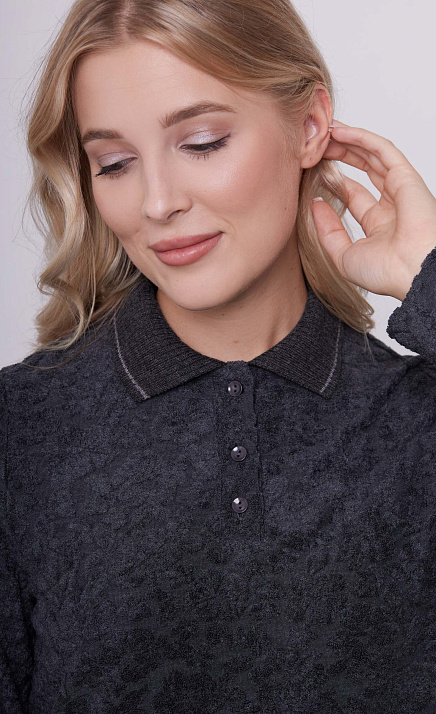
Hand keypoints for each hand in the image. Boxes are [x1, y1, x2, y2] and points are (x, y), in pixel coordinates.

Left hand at [311, 120, 435, 300]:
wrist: (412, 272)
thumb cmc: (386, 273)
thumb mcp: (344, 256)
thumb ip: (328, 231)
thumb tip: (315, 204)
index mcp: (380, 225)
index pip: (354, 195)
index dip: (334, 182)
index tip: (312, 172)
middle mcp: (392, 205)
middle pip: (363, 170)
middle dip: (340, 155)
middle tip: (317, 145)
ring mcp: (400, 189)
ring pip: (372, 156)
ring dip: (348, 142)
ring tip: (324, 131)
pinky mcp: (406, 176)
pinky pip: (382, 150)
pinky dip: (361, 138)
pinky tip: (340, 131)